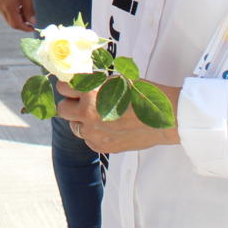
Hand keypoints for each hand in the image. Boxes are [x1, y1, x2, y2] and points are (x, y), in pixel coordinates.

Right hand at [0, 0, 34, 30]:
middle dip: (20, 23)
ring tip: (24, 9)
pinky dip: (10, 10)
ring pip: (5, 15)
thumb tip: (32, 21)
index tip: (32, 28)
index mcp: (8, 6)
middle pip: (9, 21)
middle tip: (30, 20)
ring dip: (15, 16)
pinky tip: (17, 3)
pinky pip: (1, 8)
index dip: (25, 28)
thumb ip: (29, 9)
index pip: (15, 24)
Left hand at [57, 80, 179, 153]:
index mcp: (91, 94)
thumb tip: (78, 83)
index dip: (68, 86)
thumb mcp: (116, 81)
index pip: (63, 88)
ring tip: (100, 115)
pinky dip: (94, 133)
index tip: (72, 86)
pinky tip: (109, 126)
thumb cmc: (144, 95)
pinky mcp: (102, 146)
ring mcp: (94, 133)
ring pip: (74, 126)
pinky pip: (88, 139)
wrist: (164, 118)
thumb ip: (94, 84)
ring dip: (82, 120)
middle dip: (70, 104)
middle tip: (83, 101)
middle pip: (62, 109)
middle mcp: (88, 115)